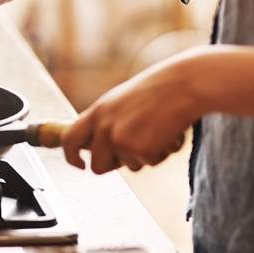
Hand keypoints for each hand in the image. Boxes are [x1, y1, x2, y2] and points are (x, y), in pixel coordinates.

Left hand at [61, 51, 205, 173]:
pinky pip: (150, 163)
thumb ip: (107, 122)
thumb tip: (98, 147)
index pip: (69, 140)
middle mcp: (104, 127)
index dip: (71, 157)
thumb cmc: (158, 90)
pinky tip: (169, 133)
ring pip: (129, 167)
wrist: (184, 84)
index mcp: (97, 112)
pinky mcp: (140, 150)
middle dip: (114, 166)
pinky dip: (162, 153)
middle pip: (97, 166)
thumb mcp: (121, 101)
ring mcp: (120, 140)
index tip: (80, 164)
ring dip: (145, 155)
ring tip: (158, 130)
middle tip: (135, 150)